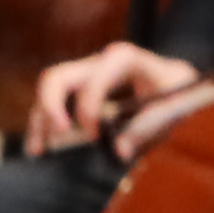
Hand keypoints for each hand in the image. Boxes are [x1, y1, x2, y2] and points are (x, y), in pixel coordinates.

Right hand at [31, 37, 200, 155]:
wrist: (174, 82)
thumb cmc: (175, 92)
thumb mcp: (173, 108)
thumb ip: (148, 128)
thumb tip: (120, 152)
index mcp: (123, 60)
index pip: (93, 82)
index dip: (88, 110)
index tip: (92, 137)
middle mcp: (97, 63)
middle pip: (56, 78)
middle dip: (50, 108)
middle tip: (57, 136)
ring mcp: (83, 75)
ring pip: (47, 92)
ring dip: (39, 121)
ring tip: (38, 151)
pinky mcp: (75, 90)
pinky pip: (49, 103)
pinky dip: (43, 125)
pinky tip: (42, 147)